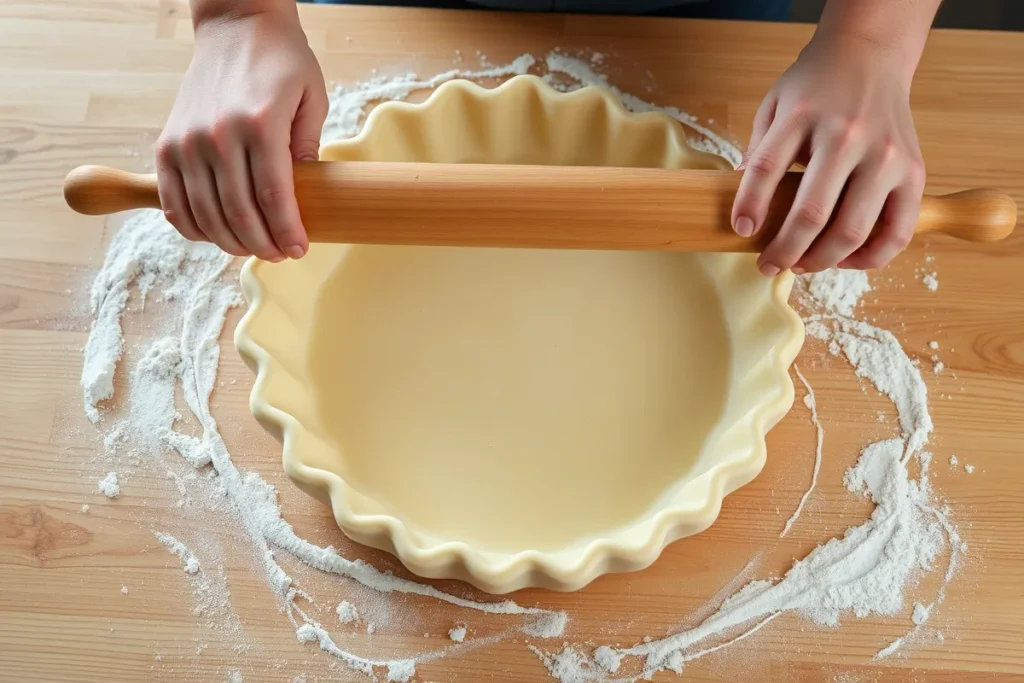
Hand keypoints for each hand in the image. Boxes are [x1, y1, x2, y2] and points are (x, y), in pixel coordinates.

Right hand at [156, 5, 326, 260]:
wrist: (235, 26)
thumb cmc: (281, 61)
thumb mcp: (312, 98)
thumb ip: (308, 147)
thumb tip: (305, 195)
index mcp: (259, 124)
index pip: (274, 198)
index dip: (287, 232)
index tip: (299, 249)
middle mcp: (218, 135)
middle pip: (239, 214)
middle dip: (263, 245)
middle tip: (280, 254)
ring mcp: (188, 142)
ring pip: (206, 215)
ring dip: (231, 243)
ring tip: (252, 248)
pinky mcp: (166, 145)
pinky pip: (173, 203)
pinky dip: (193, 228)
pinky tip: (214, 235)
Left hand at [731, 35, 926, 274]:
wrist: (870, 53)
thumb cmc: (816, 86)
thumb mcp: (774, 105)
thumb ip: (758, 151)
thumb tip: (742, 208)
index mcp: (803, 115)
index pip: (766, 168)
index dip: (749, 206)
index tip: (741, 230)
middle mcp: (848, 136)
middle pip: (812, 213)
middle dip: (784, 250)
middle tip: (768, 265)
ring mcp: (885, 156)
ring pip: (853, 230)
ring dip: (821, 260)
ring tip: (801, 265)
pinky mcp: (913, 172)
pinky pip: (897, 231)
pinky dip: (870, 257)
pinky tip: (845, 260)